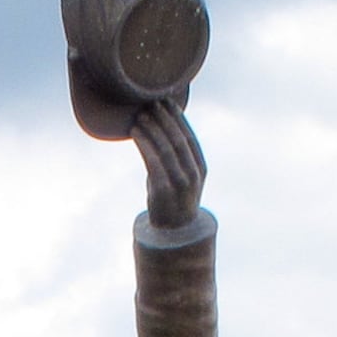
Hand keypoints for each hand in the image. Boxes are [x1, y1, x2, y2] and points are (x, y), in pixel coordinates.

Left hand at [131, 98, 205, 230]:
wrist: (172, 234)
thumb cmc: (172, 201)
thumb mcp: (178, 177)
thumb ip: (173, 158)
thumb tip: (159, 131)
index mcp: (200, 168)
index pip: (189, 137)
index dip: (178, 118)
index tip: (167, 102)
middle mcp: (193, 173)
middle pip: (178, 138)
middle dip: (164, 118)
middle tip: (151, 102)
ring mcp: (180, 182)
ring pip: (165, 147)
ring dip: (152, 128)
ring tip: (141, 115)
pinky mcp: (164, 190)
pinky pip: (153, 161)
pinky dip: (144, 143)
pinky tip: (136, 132)